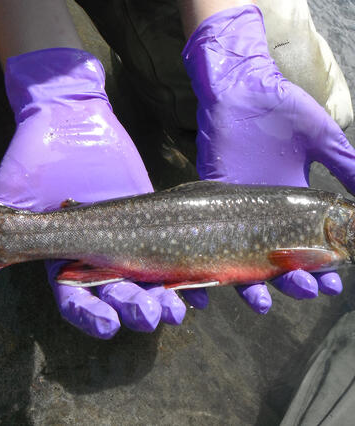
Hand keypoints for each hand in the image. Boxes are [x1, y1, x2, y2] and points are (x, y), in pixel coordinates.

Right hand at [0, 48, 185, 337]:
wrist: (67, 118)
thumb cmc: (32, 157)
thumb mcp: (10, 199)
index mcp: (65, 257)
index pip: (76, 299)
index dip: (91, 316)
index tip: (108, 326)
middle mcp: (97, 254)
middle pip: (118, 295)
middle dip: (135, 308)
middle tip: (152, 315)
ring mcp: (127, 237)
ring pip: (147, 279)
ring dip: (164, 298)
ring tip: (178, 308)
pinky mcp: (151, 217)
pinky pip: (171, 249)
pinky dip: (188, 271)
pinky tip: (204, 285)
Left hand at [181, 5, 354, 311]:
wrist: (243, 88)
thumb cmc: (284, 110)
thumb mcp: (323, 142)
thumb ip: (347, 168)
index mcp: (293, 201)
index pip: (310, 245)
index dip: (322, 267)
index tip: (333, 284)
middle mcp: (264, 211)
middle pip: (277, 258)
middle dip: (292, 281)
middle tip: (305, 292)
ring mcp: (237, 207)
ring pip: (243, 257)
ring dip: (254, 283)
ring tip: (262, 300)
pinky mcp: (212, 198)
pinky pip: (209, 236)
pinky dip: (211, 264)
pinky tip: (215, 287)